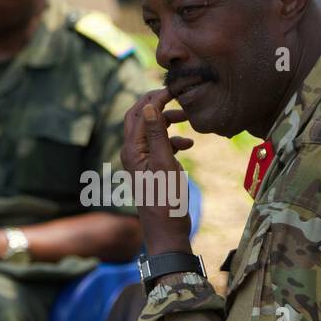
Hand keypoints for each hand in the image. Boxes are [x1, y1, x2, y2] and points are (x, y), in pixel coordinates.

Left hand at [120, 88, 195, 254]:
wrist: (167, 231)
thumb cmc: (167, 201)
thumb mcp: (165, 164)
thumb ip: (157, 134)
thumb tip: (149, 106)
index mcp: (132, 150)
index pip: (139, 114)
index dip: (154, 98)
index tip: (173, 88)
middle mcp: (132, 153)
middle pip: (140, 119)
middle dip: (157, 105)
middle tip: (175, 95)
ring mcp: (141, 161)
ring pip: (151, 131)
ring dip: (167, 123)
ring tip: (187, 120)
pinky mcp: (150, 169)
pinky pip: (159, 146)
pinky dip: (172, 140)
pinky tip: (188, 144)